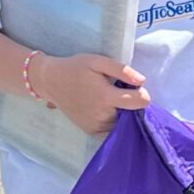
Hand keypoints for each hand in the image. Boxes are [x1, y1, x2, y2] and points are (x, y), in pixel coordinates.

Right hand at [33, 53, 150, 135]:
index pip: (139, 102)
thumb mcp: (98, 61)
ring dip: (123, 114)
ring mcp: (96, 126)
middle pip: (132, 114)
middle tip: (119, 91)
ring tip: (110, 100)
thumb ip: (121, 71)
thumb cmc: (75, 68)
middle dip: (131, 104)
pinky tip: (106, 110)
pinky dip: (114, 123)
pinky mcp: (91, 131)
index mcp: (105, 97)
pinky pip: (111, 131)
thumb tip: (142, 81)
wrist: (51, 81)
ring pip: (122, 124)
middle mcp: (102, 116)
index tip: (136, 87)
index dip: (142, 94)